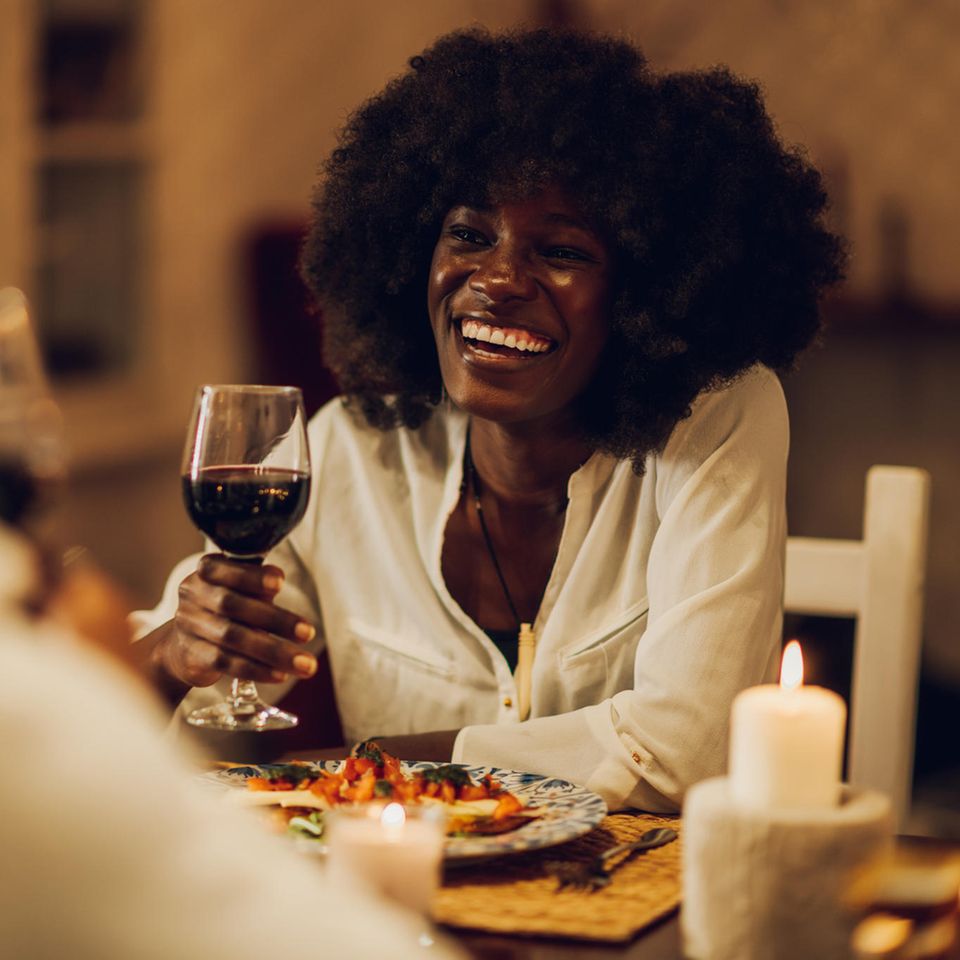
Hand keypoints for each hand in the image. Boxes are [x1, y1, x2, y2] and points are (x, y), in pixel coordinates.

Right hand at [152, 553, 317, 689]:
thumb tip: (277, 582)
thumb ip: (257, 585)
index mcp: (207, 571)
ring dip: (274, 652)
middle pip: (233, 605)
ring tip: (305, 664)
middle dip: (275, 619)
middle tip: (308, 633)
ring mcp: (189, 626)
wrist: (183, 646)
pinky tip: (280, 674)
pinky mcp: (191, 656)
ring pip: (232, 638)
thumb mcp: (240, 589)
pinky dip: (257, 669)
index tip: (280, 583)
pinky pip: (226, 663)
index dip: (252, 576)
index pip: (224, 569)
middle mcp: (193, 595)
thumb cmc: (225, 608)